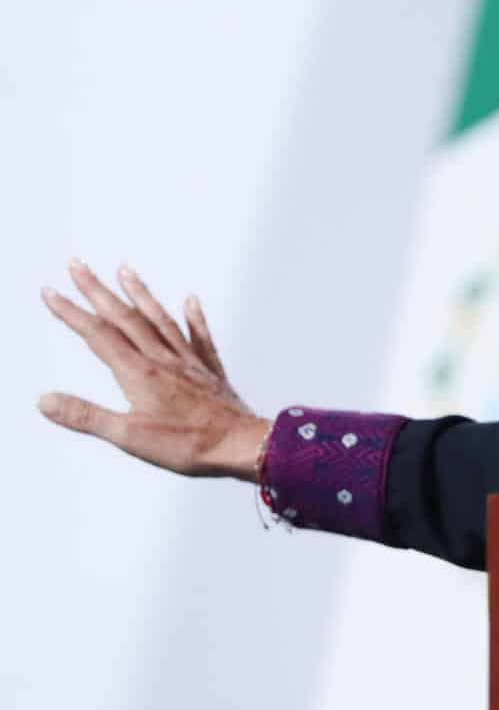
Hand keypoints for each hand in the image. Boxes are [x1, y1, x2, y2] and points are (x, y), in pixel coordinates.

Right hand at [38, 260, 269, 480]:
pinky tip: (191, 301)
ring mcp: (189, 363)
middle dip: (97, 290)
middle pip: (125, 318)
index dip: (71, 312)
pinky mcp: (211, 373)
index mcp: (139, 373)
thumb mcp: (128, 436)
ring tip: (125, 270)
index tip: (50, 291)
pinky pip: (201, 338)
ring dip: (140, 294)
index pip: (98, 335)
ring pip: (160, 320)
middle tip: (77, 264)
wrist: (243, 445)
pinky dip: (194, 318)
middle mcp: (163, 360)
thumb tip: (45, 400)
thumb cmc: (188, 445)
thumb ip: (86, 416)